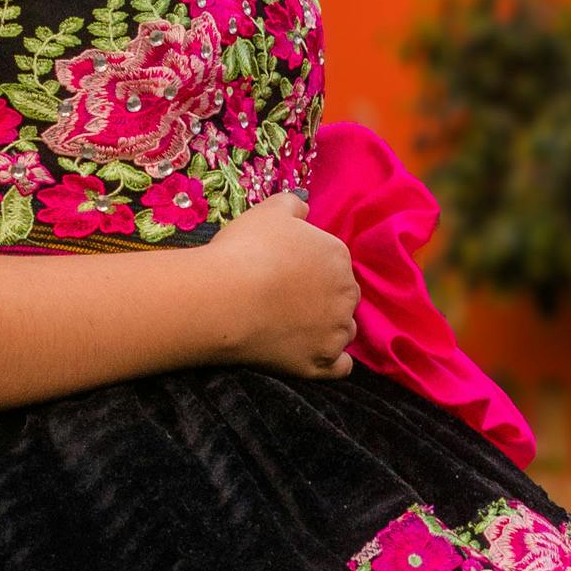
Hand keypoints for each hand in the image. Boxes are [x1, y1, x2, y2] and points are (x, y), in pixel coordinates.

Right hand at [203, 194, 358, 378]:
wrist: (225, 299)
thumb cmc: (246, 249)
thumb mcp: (269, 211)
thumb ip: (293, 204)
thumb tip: (305, 207)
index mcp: (337, 256)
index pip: (334, 262)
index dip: (312, 266)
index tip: (288, 271)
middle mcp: (345, 294)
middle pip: (343, 296)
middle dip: (324, 296)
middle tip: (289, 298)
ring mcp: (335, 332)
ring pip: (344, 330)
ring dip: (329, 327)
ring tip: (296, 326)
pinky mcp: (321, 363)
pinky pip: (341, 367)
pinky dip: (332, 360)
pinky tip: (313, 353)